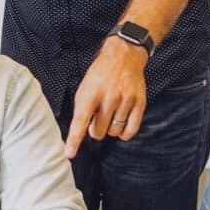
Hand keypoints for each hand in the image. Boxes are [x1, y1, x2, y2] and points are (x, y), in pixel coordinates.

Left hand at [65, 36, 147, 157]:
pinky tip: (121, 123)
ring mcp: (125, 101)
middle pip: (98, 132)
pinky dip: (124, 132)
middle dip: (95, 129)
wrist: (123, 56)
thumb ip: (83, 109)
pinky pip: (131, 130)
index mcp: (90, 93)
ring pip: (114, 132)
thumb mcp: (84, 88)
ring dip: (110, 128)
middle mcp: (108, 97)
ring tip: (110, 114)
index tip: (69, 153)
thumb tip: (81, 133)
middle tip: (97, 117)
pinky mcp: (139, 103)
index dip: (74, 139)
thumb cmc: (100, 74)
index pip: (80, 121)